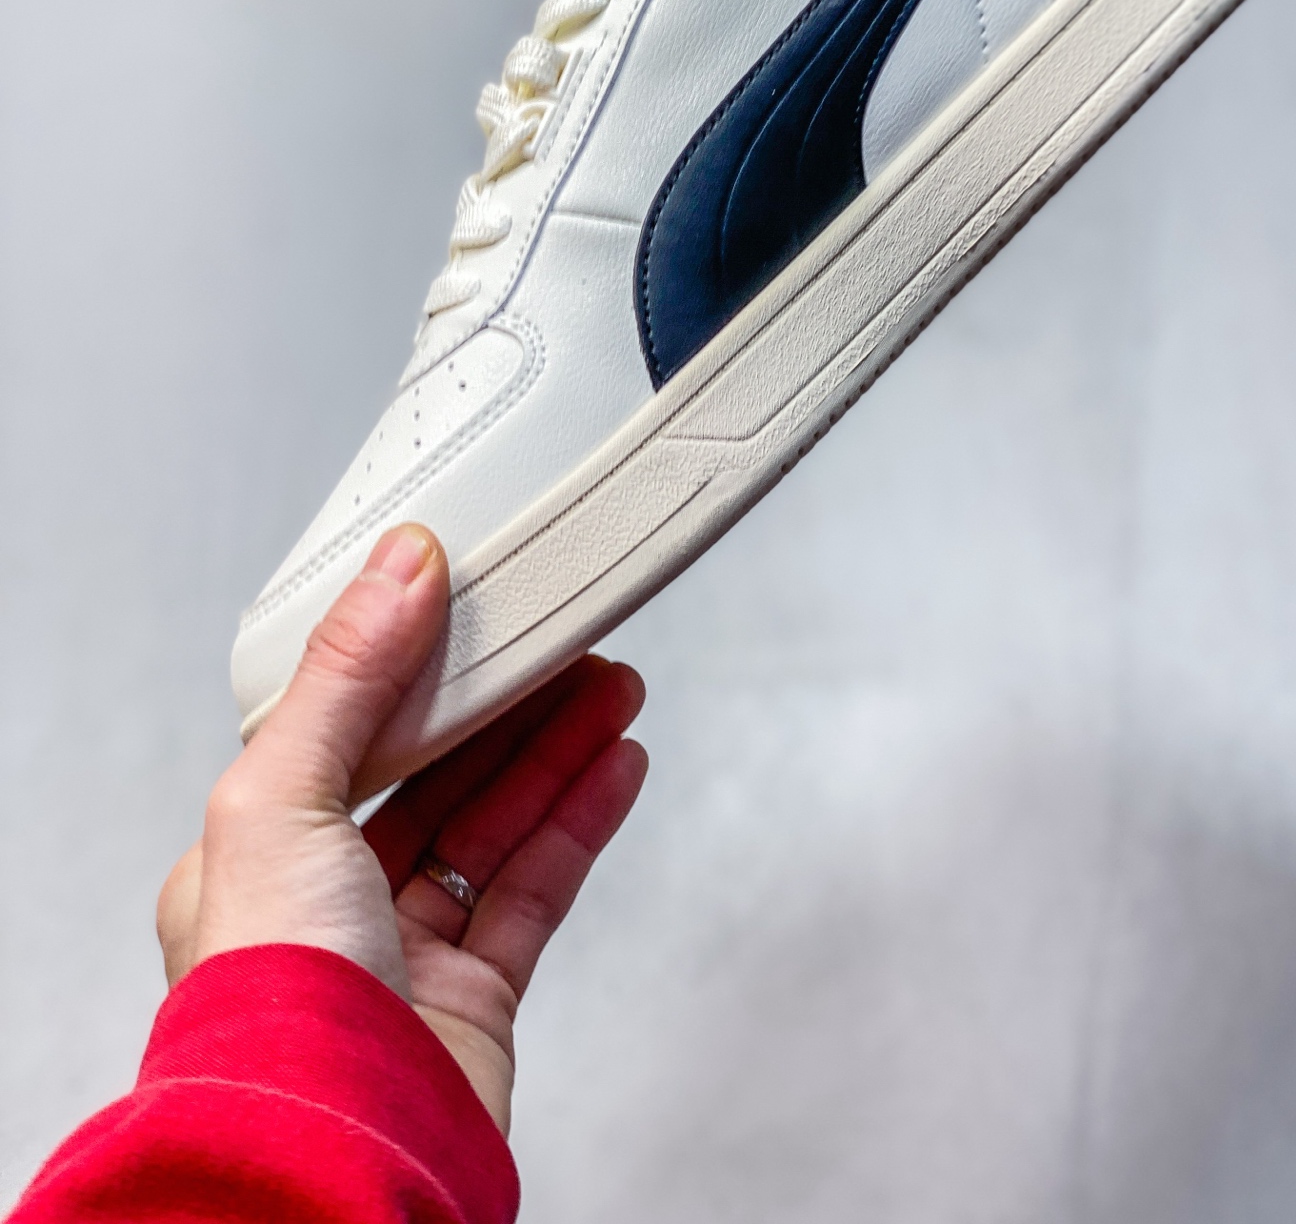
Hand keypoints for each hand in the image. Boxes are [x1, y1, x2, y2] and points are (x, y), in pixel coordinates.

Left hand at [157, 525, 646, 1131]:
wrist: (331, 1153)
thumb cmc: (270, 1000)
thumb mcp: (280, 797)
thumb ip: (346, 676)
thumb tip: (397, 567)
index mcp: (253, 854)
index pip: (345, 732)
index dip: (414, 666)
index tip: (471, 609)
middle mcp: (325, 902)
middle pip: (435, 774)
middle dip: (506, 703)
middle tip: (567, 640)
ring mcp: (402, 954)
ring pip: (494, 825)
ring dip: (557, 750)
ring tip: (615, 687)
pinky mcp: (472, 1001)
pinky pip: (536, 889)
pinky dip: (580, 822)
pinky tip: (616, 767)